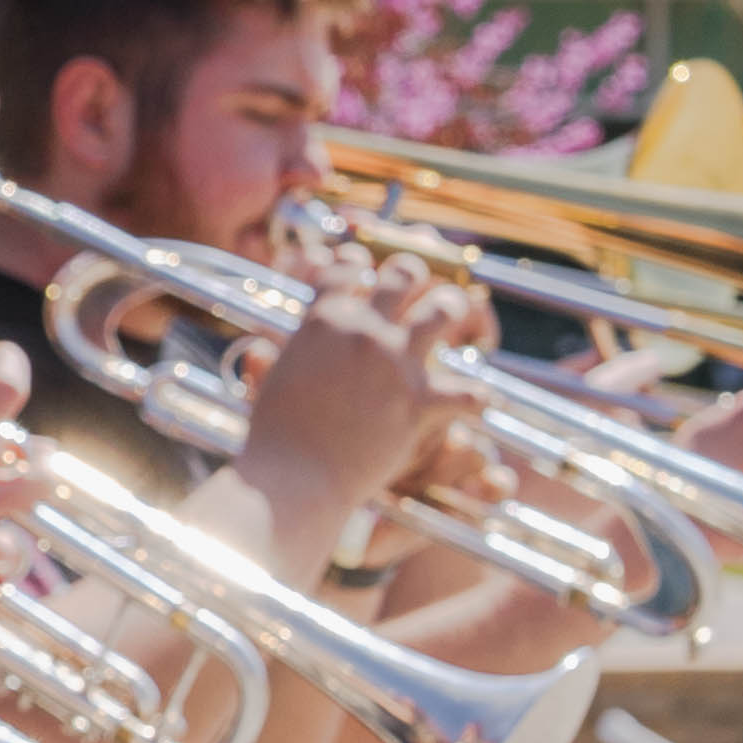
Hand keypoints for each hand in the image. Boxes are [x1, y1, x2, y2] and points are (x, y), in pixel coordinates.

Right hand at [235, 253, 488, 522]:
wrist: (294, 480)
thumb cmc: (275, 436)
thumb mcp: (273, 380)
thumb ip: (285, 355)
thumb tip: (265, 347)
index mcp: (323, 320)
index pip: (345, 266)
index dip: (354, 263)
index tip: (360, 268)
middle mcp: (363, 331)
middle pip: (403, 275)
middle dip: (412, 274)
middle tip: (414, 285)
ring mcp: (395, 364)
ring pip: (443, 311)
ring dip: (450, 309)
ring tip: (452, 315)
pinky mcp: (419, 403)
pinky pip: (467, 391)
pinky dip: (475, 397)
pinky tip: (477, 399)